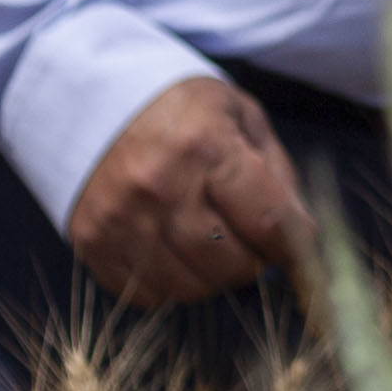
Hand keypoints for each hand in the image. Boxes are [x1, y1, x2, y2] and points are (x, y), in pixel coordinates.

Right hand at [64, 75, 307, 307]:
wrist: (90, 97)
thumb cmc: (180, 108)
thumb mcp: (241, 117)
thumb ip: (278, 175)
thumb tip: (302, 237)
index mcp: (205, 146)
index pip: (267, 222)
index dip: (295, 246)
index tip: (301, 251)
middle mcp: (158, 186)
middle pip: (230, 263)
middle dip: (253, 259)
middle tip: (248, 238)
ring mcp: (119, 218)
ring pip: (191, 287)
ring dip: (213, 274)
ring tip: (211, 241)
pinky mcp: (90, 241)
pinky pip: (147, 293)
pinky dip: (171, 281)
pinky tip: (172, 248)